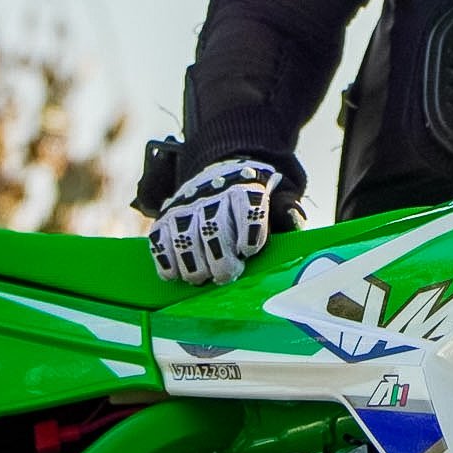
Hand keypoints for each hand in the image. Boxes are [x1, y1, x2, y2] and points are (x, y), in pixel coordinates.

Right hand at [148, 159, 280, 285]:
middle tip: (226, 274)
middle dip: (220, 261)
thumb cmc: (253, 199)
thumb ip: (287, 212)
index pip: (249, 210)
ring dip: (193, 266)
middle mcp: (213, 194)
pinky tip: (175, 274)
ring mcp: (187, 205)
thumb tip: (293, 221)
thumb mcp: (276, 198)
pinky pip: (159, 241)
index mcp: (245, 188)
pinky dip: (166, 262)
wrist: (222, 175)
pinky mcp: (166, 216)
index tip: (249, 251)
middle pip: (214, 229)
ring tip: (202, 277)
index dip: (250, 235)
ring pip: (185, 238)